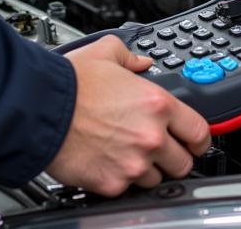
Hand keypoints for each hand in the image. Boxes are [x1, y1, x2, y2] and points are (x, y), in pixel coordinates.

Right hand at [45, 34, 210, 195]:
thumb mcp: (107, 51)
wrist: (40, 108)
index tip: (194, 140)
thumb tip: (141, 62)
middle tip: (160, 149)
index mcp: (157, 104)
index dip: (199, 138)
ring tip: (127, 153)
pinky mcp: (111, 184)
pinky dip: (120, 179)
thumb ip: (131, 57)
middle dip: (174, 156)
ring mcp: (132, 164)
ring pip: (156, 179)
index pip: (199, 132)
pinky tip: (108, 162)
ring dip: (147, 169)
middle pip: (183, 163)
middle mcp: (151, 137)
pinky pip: (127, 189)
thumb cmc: (71, 82)